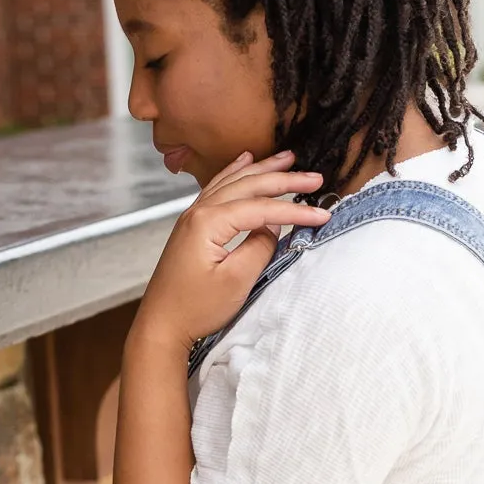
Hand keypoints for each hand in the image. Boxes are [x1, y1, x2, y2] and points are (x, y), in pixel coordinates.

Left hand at [133, 151, 329, 350]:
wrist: (160, 325)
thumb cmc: (194, 308)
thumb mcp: (236, 281)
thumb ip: (259, 248)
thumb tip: (271, 228)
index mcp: (209, 222)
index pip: (261, 208)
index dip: (294, 211)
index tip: (322, 215)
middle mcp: (198, 212)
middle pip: (248, 186)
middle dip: (284, 179)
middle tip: (314, 177)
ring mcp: (192, 217)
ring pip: (232, 182)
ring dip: (261, 169)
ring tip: (287, 158)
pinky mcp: (192, 227)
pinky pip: (217, 188)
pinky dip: (235, 173)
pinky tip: (244, 162)